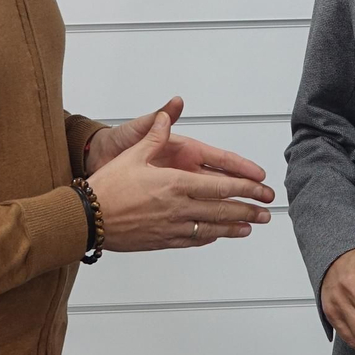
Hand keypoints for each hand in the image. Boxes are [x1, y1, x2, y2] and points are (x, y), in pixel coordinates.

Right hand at [86, 112, 274, 250]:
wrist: (86, 218)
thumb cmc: (108, 187)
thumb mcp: (133, 154)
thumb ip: (156, 134)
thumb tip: (168, 113)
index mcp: (175, 184)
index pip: (219, 186)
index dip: (244, 188)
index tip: (261, 189)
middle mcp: (178, 207)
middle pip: (222, 209)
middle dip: (248, 210)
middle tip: (268, 211)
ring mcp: (171, 227)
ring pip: (211, 228)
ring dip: (234, 227)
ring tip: (252, 226)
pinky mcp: (162, 240)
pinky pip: (192, 239)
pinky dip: (209, 237)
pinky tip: (217, 236)